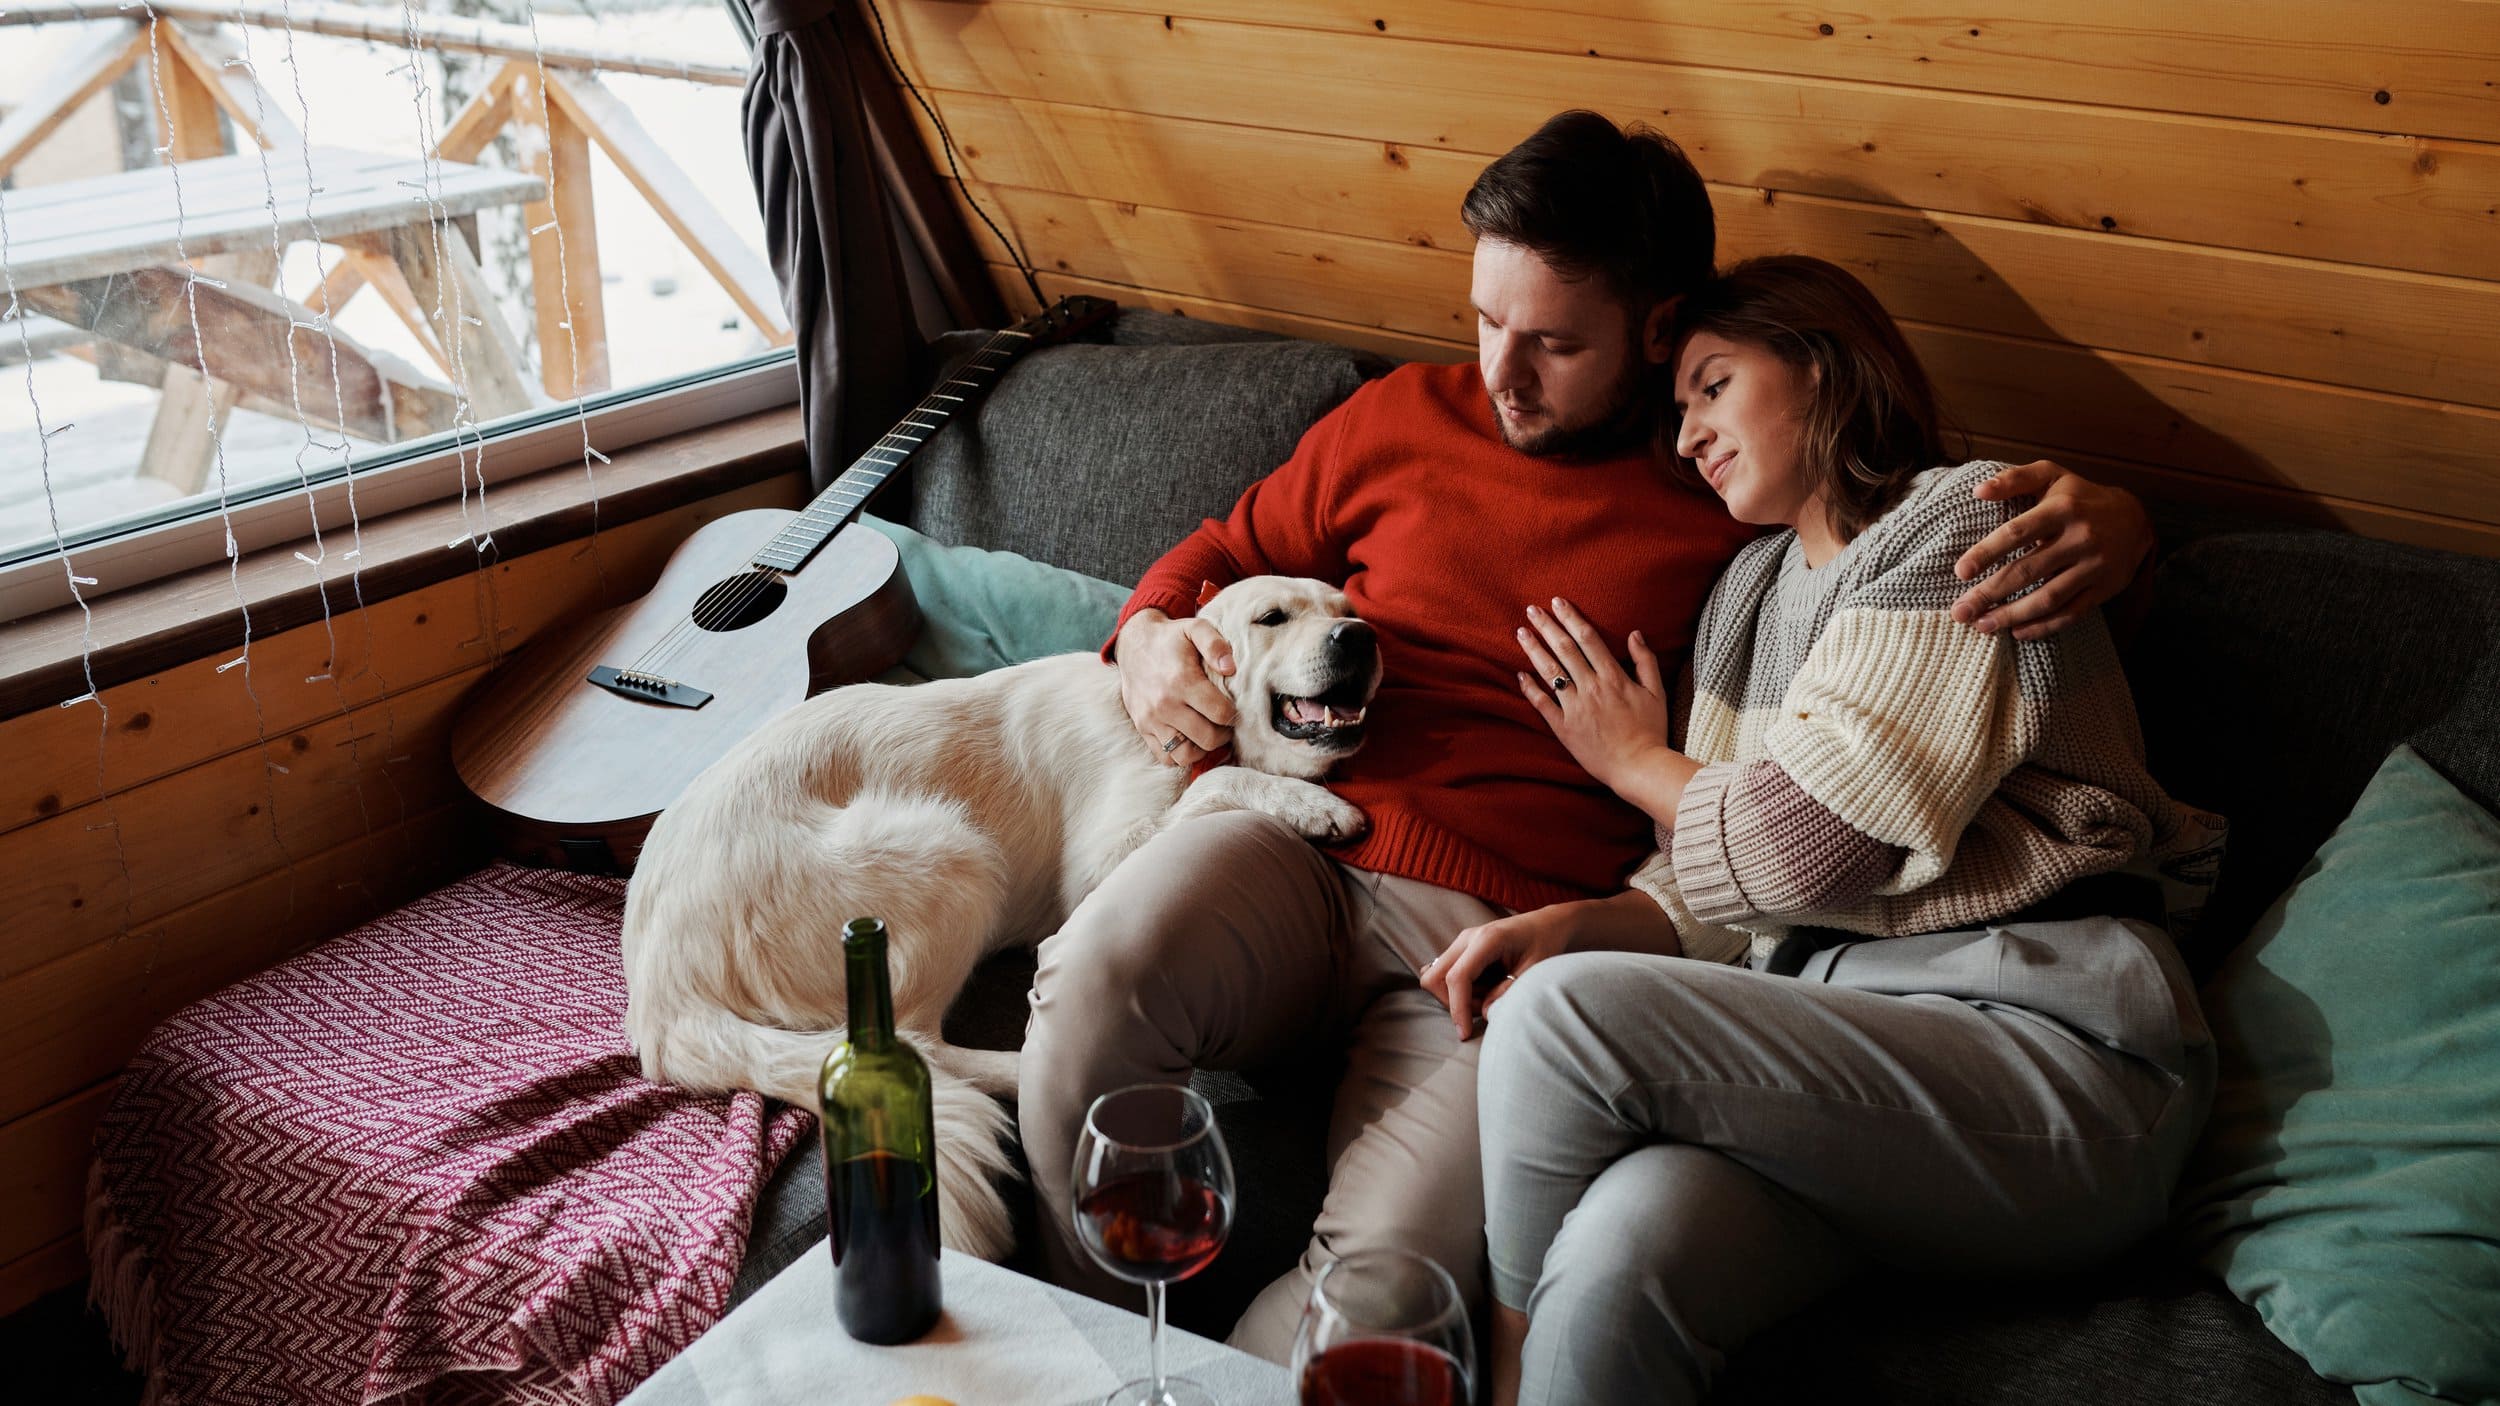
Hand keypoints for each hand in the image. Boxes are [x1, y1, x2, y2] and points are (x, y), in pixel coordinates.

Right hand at [1114, 609, 1235, 767]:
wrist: (1134, 644)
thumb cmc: (1171, 639)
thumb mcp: (1196, 628)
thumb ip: (1216, 645)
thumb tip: (1231, 668)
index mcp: (1182, 681)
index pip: (1220, 713)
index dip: (1233, 714)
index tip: (1233, 707)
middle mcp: (1165, 704)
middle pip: (1207, 738)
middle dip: (1223, 735)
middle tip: (1225, 724)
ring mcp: (1151, 720)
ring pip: (1186, 755)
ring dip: (1203, 749)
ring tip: (1209, 734)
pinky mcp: (1142, 728)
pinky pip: (1165, 757)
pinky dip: (1181, 755)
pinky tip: (1190, 739)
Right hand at [1419, 903, 1589, 1041]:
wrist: (1547, 925)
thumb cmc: (1544, 944)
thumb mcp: (1535, 971)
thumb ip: (1509, 992)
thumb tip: (1484, 1012)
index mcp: (1487, 939)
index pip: (1457, 977)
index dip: (1457, 1008)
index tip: (1464, 1033)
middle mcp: (1467, 938)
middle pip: (1434, 977)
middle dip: (1452, 1002)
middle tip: (1483, 1008)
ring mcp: (1461, 943)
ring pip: (1436, 978)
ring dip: (1456, 997)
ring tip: (1488, 997)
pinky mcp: (1461, 950)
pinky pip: (1444, 975)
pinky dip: (1457, 990)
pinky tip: (1481, 990)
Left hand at [1515, 598, 1672, 791]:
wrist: (1639, 767)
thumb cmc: (1651, 731)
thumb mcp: (1657, 693)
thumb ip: (1646, 661)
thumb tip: (1635, 633)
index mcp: (1613, 677)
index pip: (1587, 639)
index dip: (1570, 618)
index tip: (1557, 602)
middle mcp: (1591, 688)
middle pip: (1564, 650)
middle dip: (1547, 626)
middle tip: (1531, 609)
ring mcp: (1575, 708)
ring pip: (1549, 672)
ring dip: (1533, 650)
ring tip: (1520, 633)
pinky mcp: (1564, 728)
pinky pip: (1542, 705)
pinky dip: (1529, 688)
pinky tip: (1519, 674)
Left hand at [1951, 461, 2153, 640]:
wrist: (2135, 519)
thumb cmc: (2079, 497)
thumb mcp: (2051, 475)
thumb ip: (2015, 479)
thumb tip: (1978, 490)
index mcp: (2062, 509)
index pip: (2017, 533)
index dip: (1986, 553)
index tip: (1960, 572)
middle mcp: (2080, 538)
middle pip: (2027, 571)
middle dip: (1990, 593)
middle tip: (1960, 611)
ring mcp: (2094, 566)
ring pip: (2048, 598)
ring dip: (2012, 616)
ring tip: (1982, 625)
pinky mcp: (2104, 589)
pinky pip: (2071, 613)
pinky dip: (2044, 627)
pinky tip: (2017, 632)